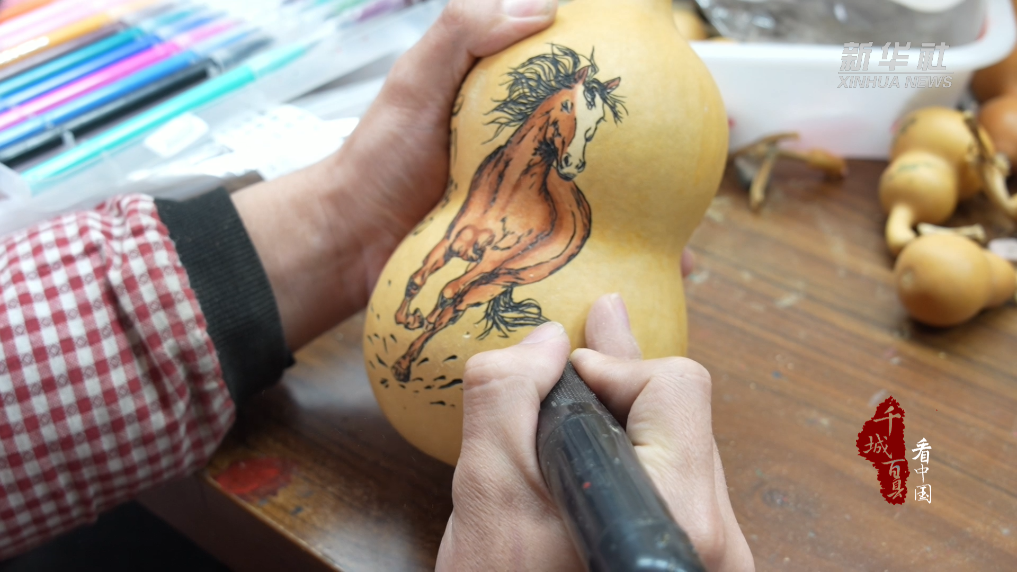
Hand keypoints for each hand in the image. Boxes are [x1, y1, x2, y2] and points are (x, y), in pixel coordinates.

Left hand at [233, 0, 695, 349]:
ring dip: (658, 211)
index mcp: (510, 108)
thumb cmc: (380, 159)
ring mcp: (531, 205)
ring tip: (697, 221)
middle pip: (612, 145)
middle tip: (720, 138)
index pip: (583, 80)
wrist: (350, 242)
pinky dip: (622, 258)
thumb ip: (466, 32)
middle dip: (669, 145)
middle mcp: (530, 155)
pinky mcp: (525, 251)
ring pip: (609, 202)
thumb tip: (542, 6)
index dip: (632, 74)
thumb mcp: (417, 80)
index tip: (684, 63)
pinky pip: (584, 251)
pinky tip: (656, 270)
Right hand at [436, 294, 752, 570]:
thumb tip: (547, 342)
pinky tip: (598, 445)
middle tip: (593, 328)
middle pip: (682, 415)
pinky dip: (630, 458)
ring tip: (586, 384)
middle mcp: (714, 539)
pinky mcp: (694, 568)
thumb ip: (506, 399)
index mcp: (678, 515)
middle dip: (621, 381)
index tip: (556, 376)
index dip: (611, 365)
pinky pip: (670, 488)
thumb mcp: (486, 498)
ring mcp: (711, 558)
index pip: (675, 387)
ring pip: (678, 452)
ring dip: (625, 418)